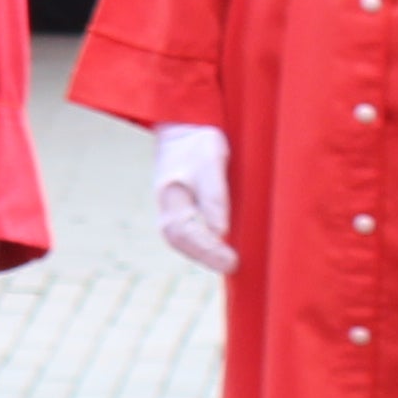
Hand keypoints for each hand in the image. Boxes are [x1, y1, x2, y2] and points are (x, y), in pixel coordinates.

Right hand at [150, 124, 234, 274]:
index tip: (230, 261)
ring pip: (181, 242)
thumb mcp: (212, 162)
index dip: (208, 249)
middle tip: (232, 266)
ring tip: (227, 265)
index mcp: (171, 196)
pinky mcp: (178, 212)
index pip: (186, 232)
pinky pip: (186, 237)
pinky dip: (200, 248)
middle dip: (205, 257)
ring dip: (202, 255)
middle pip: (181, 241)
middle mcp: (166, 207)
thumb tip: (221, 231)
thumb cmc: (198, 144)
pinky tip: (217, 254)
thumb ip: (215, 196)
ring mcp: (169, 211)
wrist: (182, 131)